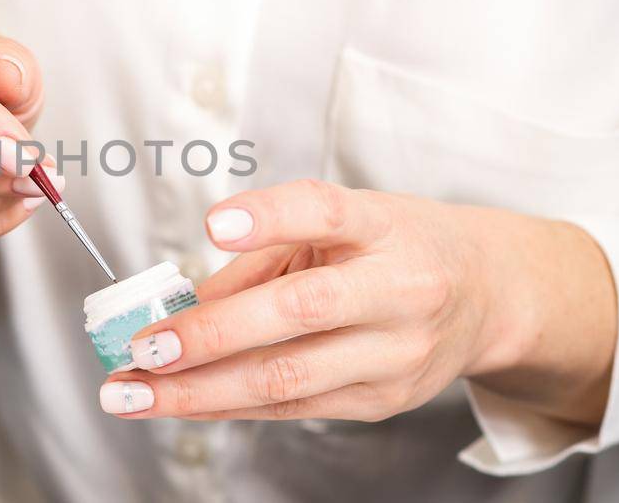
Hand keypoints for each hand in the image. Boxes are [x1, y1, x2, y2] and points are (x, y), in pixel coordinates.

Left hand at [101, 180, 616, 425]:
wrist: (488, 295)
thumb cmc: (395, 247)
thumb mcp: (342, 222)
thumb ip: (263, 253)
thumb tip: (180, 303)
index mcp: (385, 225)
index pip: (325, 210)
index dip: (270, 215)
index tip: (215, 222)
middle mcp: (400, 288)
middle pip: (299, 310)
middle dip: (209, 335)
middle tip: (141, 348)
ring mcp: (396, 352)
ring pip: (287, 378)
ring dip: (197, 390)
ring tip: (130, 393)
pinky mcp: (383, 398)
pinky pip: (291, 407)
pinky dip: (225, 405)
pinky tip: (176, 402)